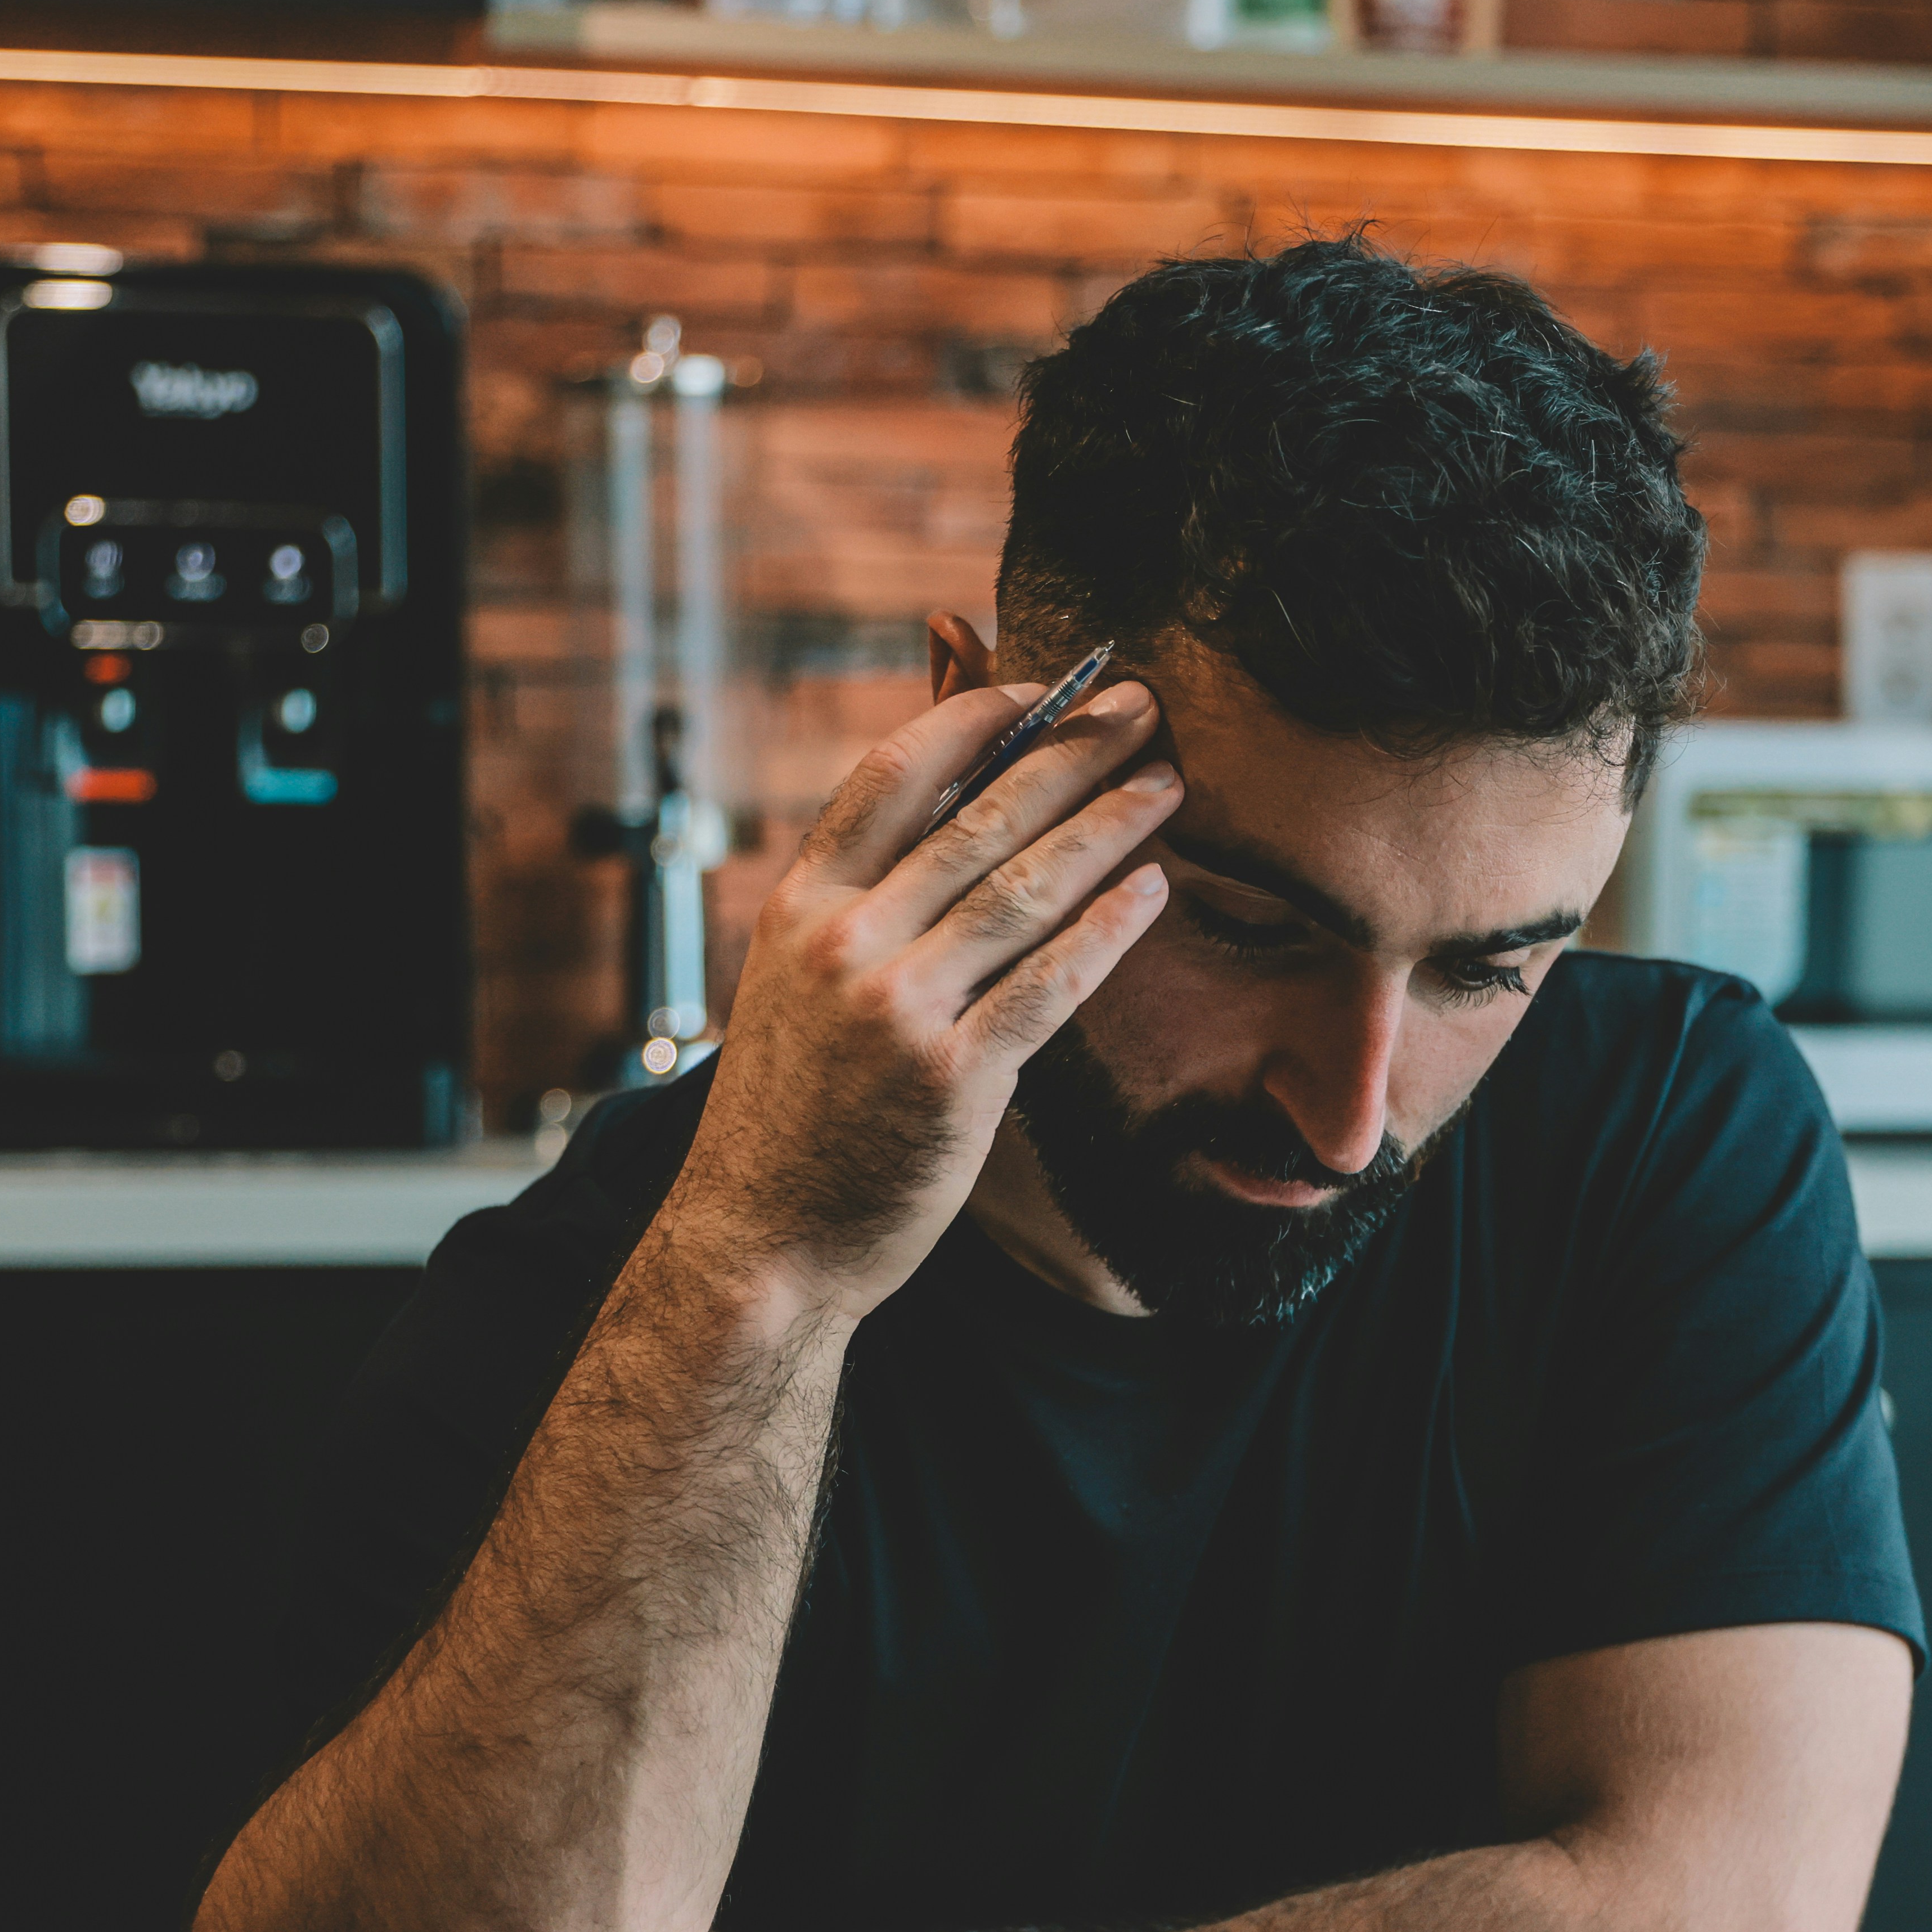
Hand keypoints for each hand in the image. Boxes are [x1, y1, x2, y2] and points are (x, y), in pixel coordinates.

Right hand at [659, 678, 1178, 1320]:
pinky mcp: (954, 1078)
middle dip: (1071, 752)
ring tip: (1168, 784)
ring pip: (1025, 889)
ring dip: (1108, 825)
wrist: (763, 1242)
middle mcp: (844, 943)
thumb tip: (938, 808)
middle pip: (977, 818)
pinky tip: (1154, 888)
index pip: (891, 776)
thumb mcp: (795, 981)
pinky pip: (1049, 984)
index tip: (1042, 689)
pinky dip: (1107, 930)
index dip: (972, 719)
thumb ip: (860, 897)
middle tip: (1141, 707)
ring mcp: (897, 1008)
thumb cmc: (793, 1110)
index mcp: (799, 906)